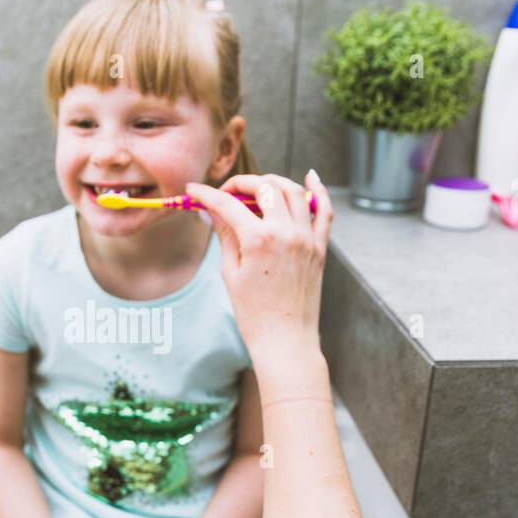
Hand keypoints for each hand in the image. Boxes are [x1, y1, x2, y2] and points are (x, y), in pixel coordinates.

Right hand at [184, 170, 332, 357]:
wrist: (286, 340)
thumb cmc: (254, 314)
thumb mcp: (231, 273)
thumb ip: (225, 235)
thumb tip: (210, 211)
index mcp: (259, 240)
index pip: (228, 204)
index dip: (206, 194)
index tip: (193, 191)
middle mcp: (286, 233)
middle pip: (264, 187)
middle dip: (241, 184)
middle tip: (226, 193)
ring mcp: (306, 238)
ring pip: (293, 191)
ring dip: (272, 182)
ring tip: (257, 189)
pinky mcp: (320, 247)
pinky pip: (324, 211)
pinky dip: (318, 191)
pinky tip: (309, 176)